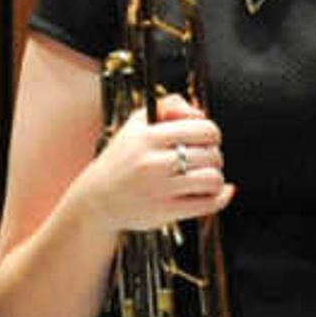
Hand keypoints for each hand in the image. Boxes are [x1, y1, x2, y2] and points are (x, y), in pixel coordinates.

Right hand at [86, 99, 232, 236]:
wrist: (96, 200)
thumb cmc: (121, 160)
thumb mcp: (136, 123)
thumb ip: (168, 105)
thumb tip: (200, 113)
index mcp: (148, 137)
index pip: (203, 129)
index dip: (212, 134)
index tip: (205, 140)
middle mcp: (153, 162)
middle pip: (211, 154)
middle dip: (214, 156)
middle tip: (204, 160)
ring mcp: (159, 189)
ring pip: (213, 179)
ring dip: (215, 178)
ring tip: (204, 178)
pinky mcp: (165, 211)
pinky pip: (208, 204)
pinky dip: (219, 198)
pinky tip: (214, 193)